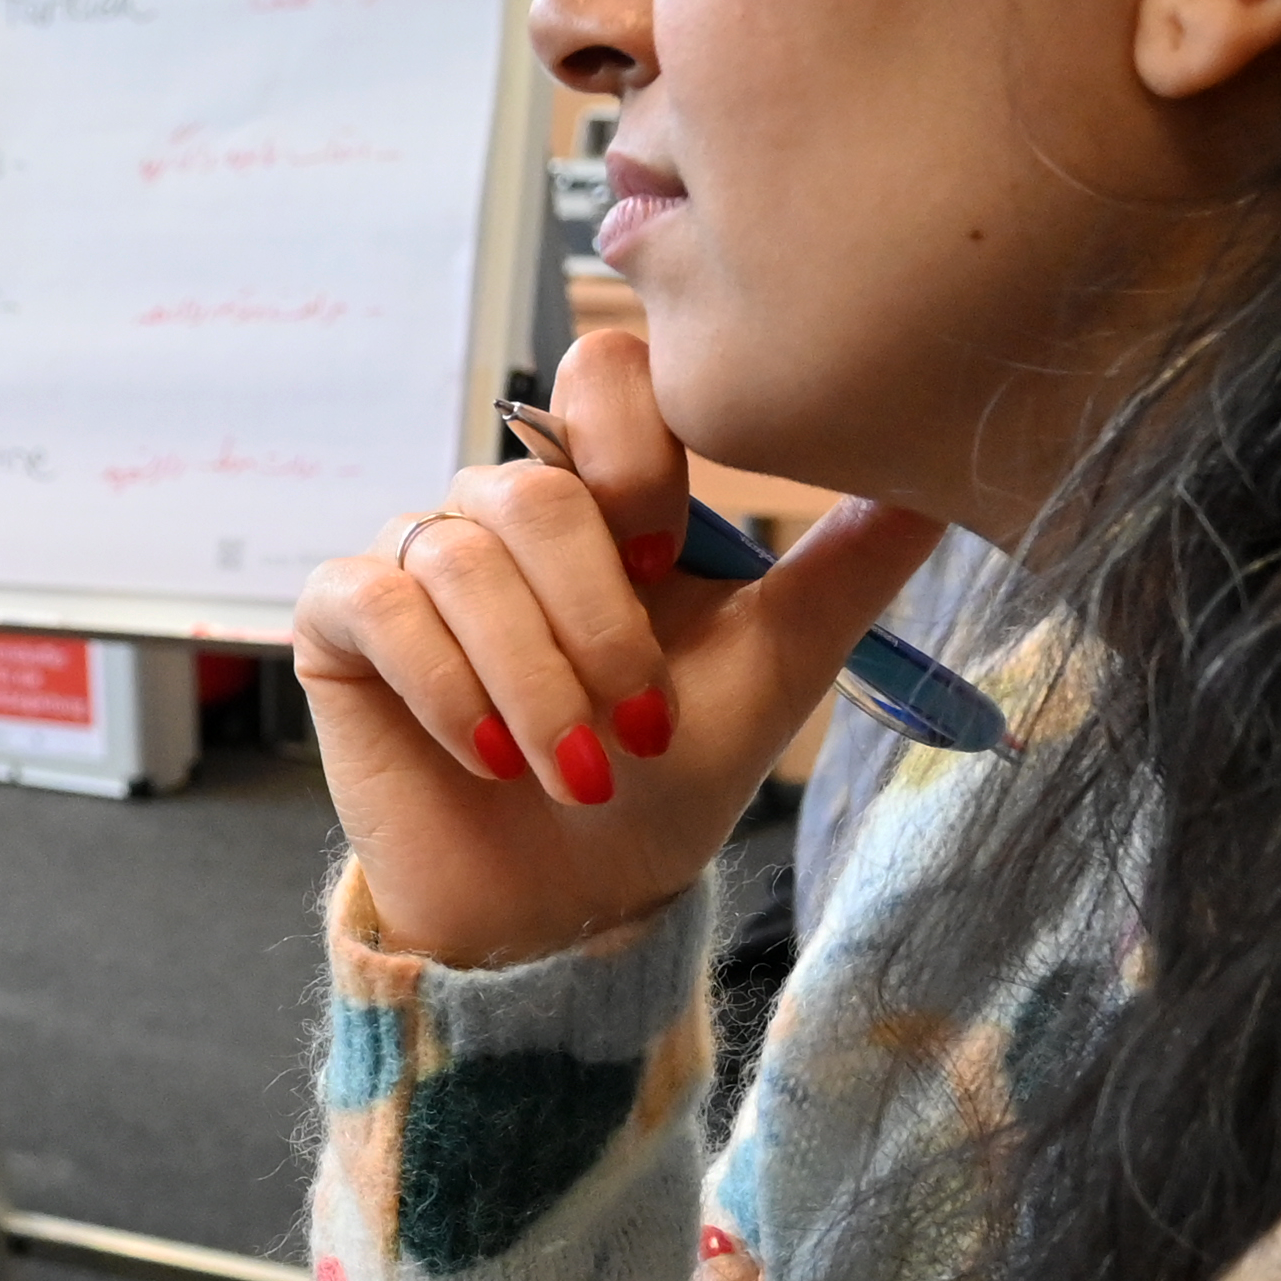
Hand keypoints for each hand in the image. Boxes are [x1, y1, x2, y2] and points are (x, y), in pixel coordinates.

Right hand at [291, 326, 938, 968]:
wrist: (566, 903)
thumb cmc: (663, 780)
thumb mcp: (774, 668)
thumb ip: (842, 568)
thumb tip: (942, 478)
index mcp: (603, 497)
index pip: (602, 377)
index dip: (637, 458)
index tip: (672, 561)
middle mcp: (501, 510)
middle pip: (535, 486)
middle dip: (597, 618)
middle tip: (636, 717)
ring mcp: (413, 559)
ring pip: (461, 554)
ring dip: (534, 677)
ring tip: (576, 770)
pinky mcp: (338, 624)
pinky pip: (376, 604)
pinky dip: (448, 687)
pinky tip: (492, 757)